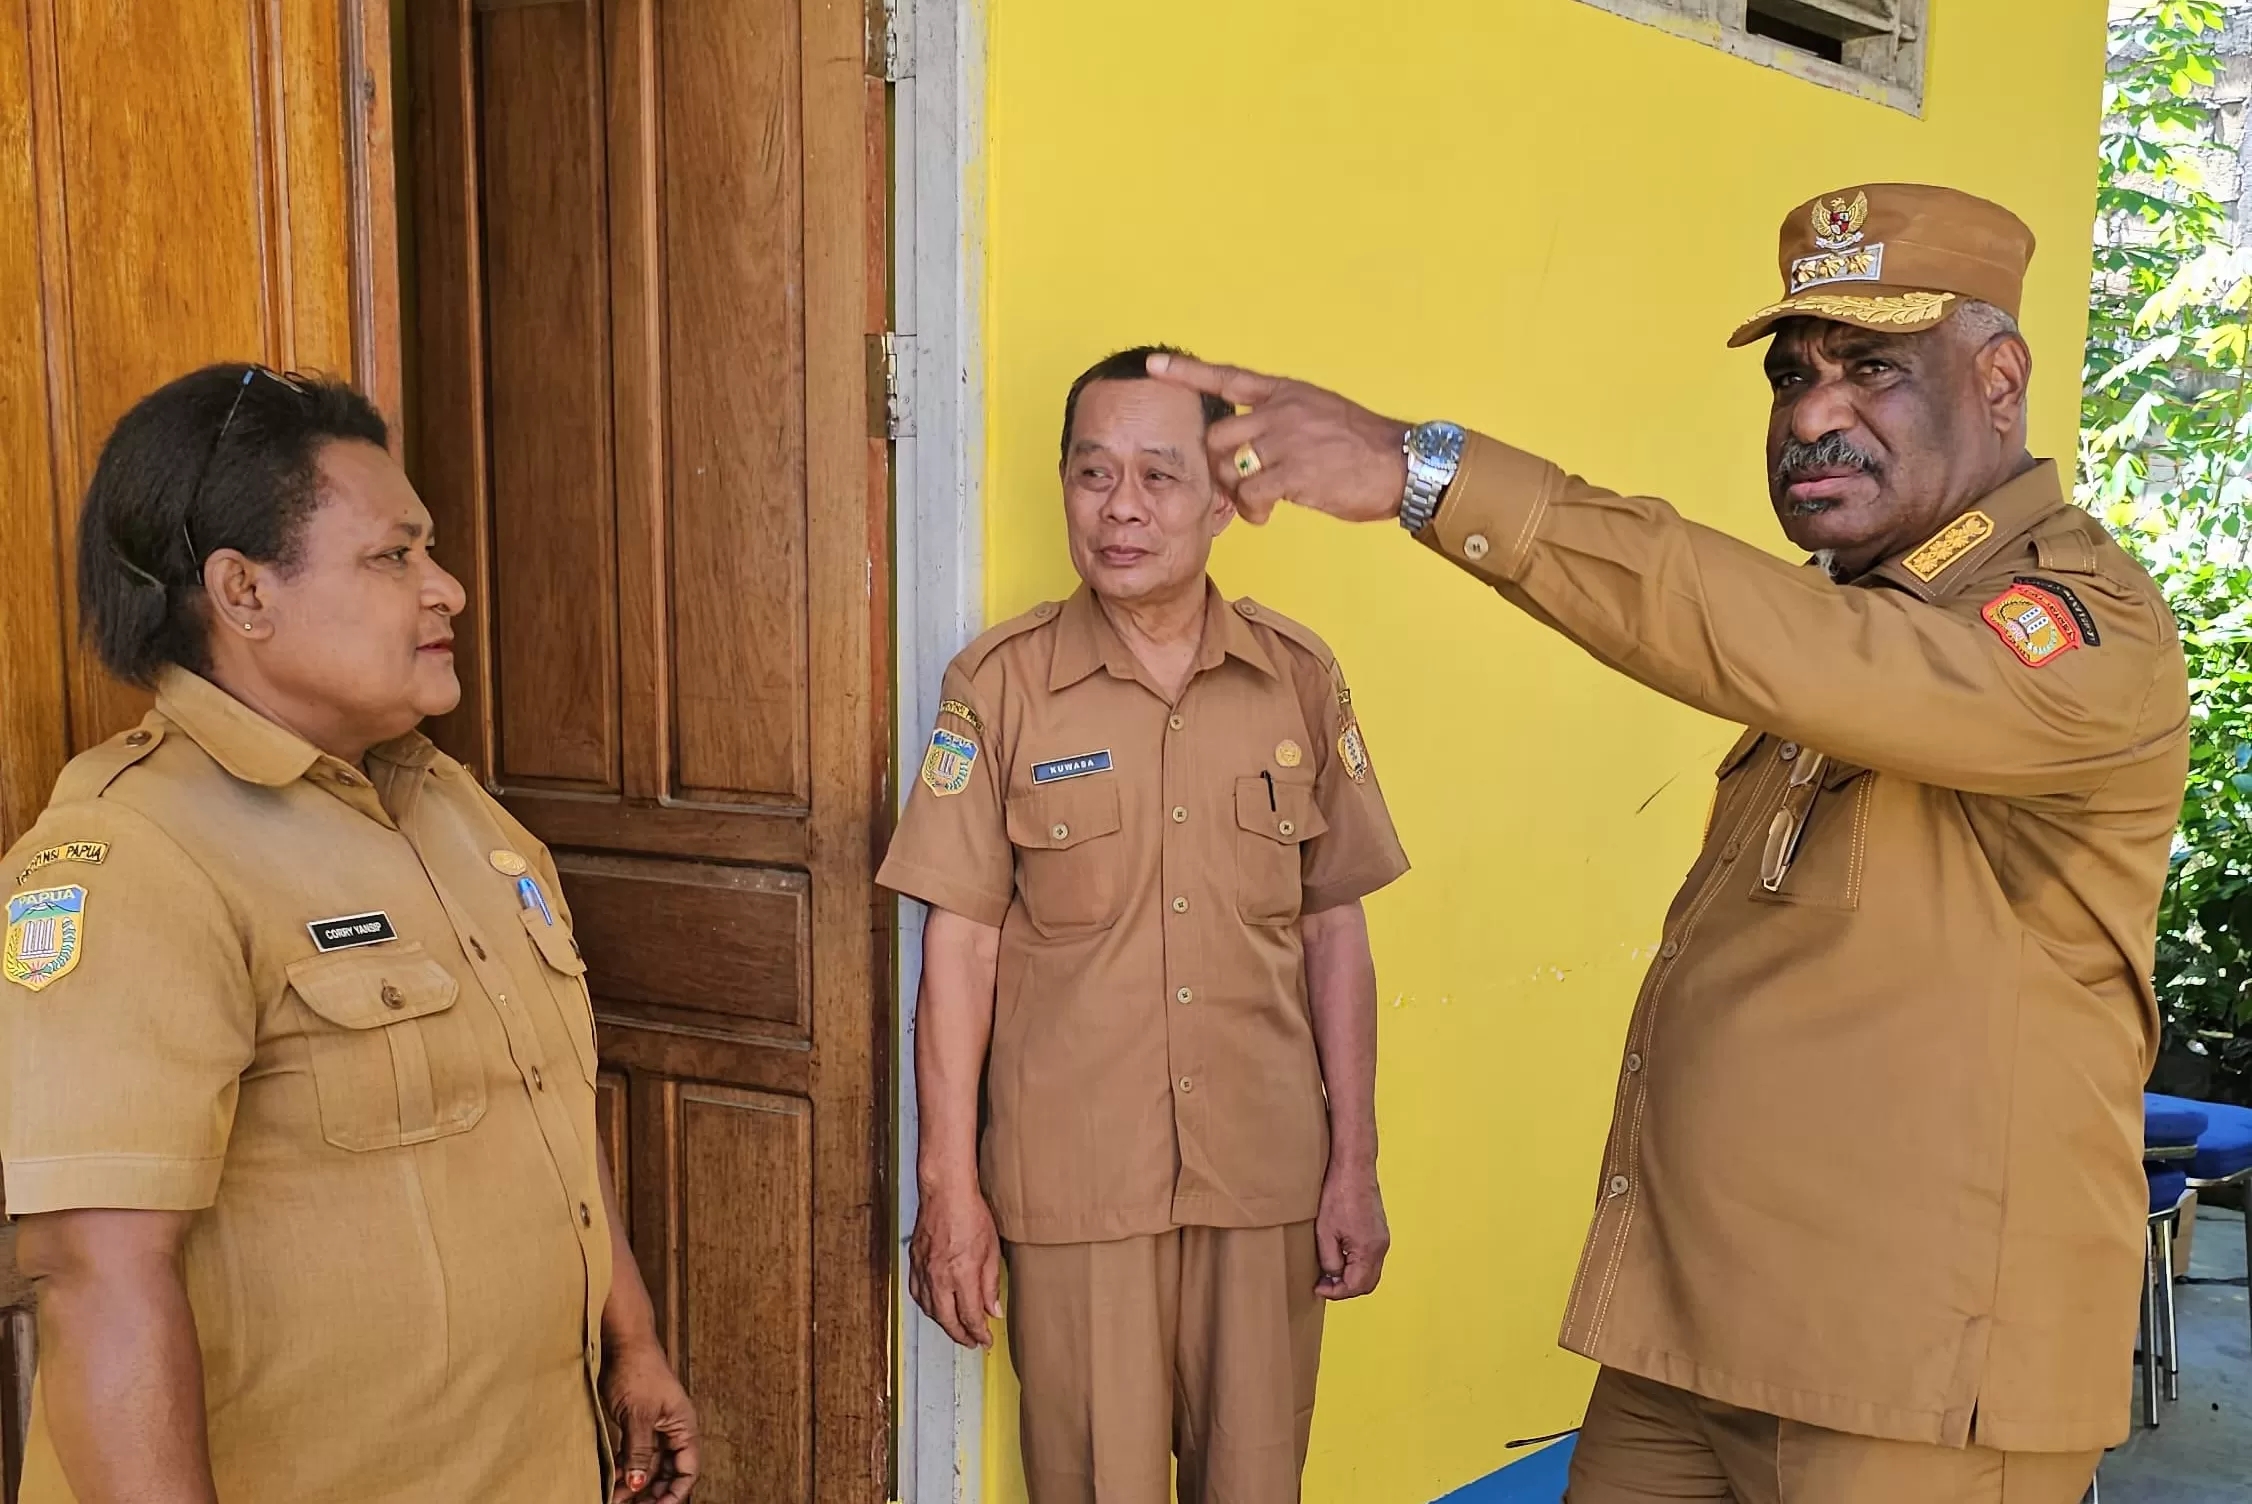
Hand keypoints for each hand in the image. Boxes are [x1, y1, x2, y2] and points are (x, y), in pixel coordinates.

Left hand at [604, 1337, 699, 1501]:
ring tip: (616, 1497)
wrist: (622, 1343)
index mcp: (683, 1426)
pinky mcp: (638, 1424)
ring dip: (635, 1483)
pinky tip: (613, 1480)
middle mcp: (673, 1430)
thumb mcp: (638, 1416)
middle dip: (653, 1492)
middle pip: (669, 1472)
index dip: (675, 1492)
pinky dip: (626, 1469)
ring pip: (650, 1466)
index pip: (687, 1469)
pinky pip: (636, 1455)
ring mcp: (655, 1428)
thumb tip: (639, 1484)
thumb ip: (640, 1452)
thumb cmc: (637, 1370)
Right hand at [909, 1182, 1002, 1347]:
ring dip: (943, 1323)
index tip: (986, 1340)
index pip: (970, 1316)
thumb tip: (992, 1310)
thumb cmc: (971, 1214)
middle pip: (947, 1320)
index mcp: (961, 1275)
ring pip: (930, 1310)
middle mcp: (939, 1277)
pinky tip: (935, 1308)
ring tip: (956, 1328)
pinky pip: (917, 1294)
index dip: (979, 1333)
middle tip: (971, 1342)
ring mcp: (923, 1271)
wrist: (945, 1193)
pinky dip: (927, 1306)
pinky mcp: (914, 1263)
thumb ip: (991, 1284)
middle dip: (960, 1335)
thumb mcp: (992, 1250)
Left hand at [1147, 352, 1411, 525]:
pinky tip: (1266, 516)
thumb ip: (1286, 421)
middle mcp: (1282, 411)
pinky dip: (1252, 511)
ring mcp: (1287, 441)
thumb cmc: (1364, 447)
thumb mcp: (1322, 414)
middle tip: (1234, 486)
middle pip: (1218, 434)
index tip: (1153, 365)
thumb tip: (1257, 444)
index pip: (1227, 376)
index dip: (1187, 372)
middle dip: (1217, 465)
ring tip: (1255, 505)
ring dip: (1234, 492)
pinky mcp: (1295, 473)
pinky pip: (1251, 495)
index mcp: (1286, 393)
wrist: (1402, 463)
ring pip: (1229, 466)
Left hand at [1314, 1166, 1389, 1300]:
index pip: (1356, 1286)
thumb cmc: (1338, 1195)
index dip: (1336, 1292)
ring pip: (1370, 1271)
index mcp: (1369, 1250)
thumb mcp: (1325, 1232)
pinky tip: (1340, 1257)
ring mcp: (1382, 1238)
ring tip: (1329, 1272)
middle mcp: (1381, 1247)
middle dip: (1345, 1288)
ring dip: (1351, 1277)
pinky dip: (1357, 1265)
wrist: (1353, 1167)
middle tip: (1324, 1284)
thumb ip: (1330, 1260)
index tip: (1318, 1288)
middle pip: (1367, 1283)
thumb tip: (1333, 1276)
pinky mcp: (1379, 1230)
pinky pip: (1371, 1257)